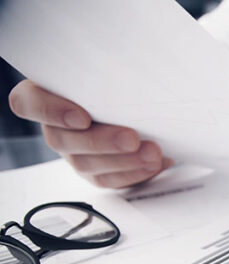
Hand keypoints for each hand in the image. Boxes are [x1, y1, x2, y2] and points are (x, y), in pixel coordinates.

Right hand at [8, 80, 172, 188]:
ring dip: (124, 161)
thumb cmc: (114, 81)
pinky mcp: (95, 172)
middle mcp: (54, 127)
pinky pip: (109, 180)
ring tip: (152, 153)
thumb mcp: (107, 70)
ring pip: (87, 164)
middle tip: (132, 138)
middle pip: (62, 140)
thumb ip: (106, 74)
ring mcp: (73, 152)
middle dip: (102, 143)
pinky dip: (135, 174)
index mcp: (44, 94)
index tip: (82, 117)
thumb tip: (132, 76)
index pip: (26, 103)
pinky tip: (154, 164)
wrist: (134, 104)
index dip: (50, 112)